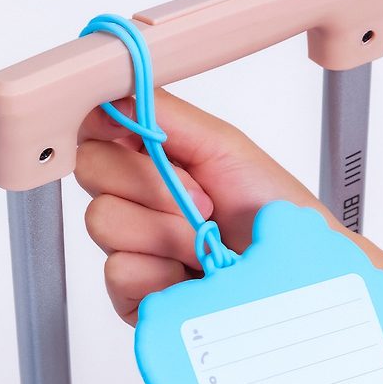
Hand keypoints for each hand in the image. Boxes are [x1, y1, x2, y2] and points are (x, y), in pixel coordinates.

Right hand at [75, 87, 342, 324]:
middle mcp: (134, 199)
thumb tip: (114, 91)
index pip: (96, 130)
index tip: (148, 141)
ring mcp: (129, 245)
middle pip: (92, 170)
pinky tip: (191, 277)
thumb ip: (165, 115)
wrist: (291, 272)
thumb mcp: (223, 147)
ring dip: (167, 232)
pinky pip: (119, 271)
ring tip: (204, 244)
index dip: (111, 129)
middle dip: (154, 185)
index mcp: (151, 159)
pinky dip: (164, 272)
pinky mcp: (131, 292)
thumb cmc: (270, 209)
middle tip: (203, 203)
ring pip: (103, 220)